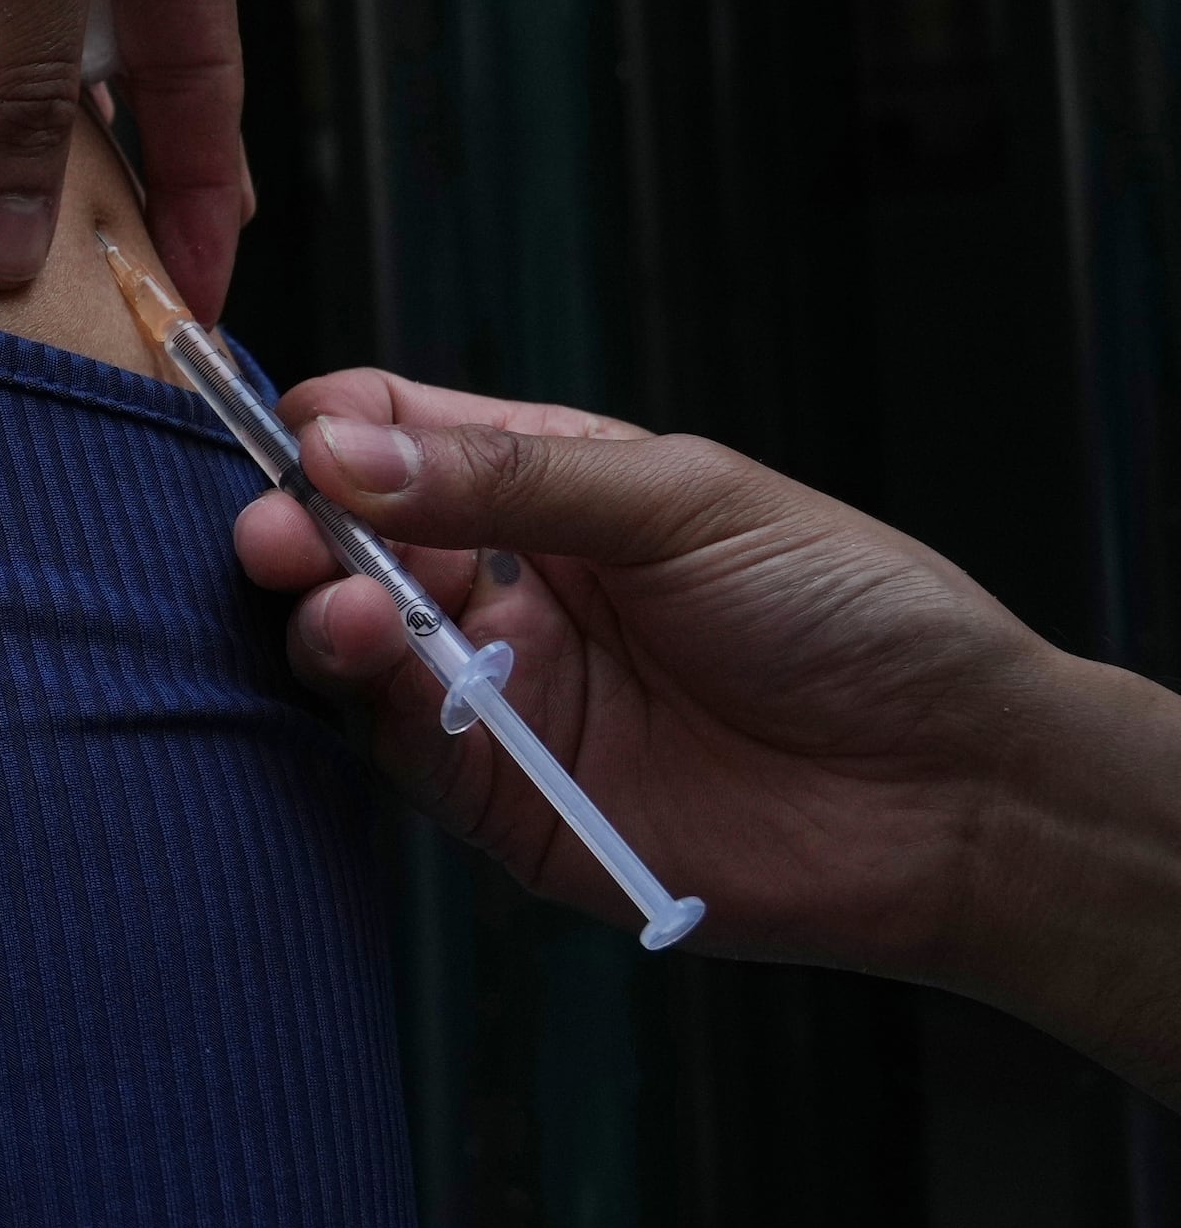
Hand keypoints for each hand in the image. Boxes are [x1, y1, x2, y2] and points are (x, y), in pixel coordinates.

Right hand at [237, 368, 1180, 1104]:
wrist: (955, 792)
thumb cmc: (854, 614)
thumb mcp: (686, 500)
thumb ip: (508, 477)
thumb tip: (338, 447)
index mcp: (548, 482)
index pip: (392, 432)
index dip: (327, 428)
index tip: (289, 435)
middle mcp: (507, 584)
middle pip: (346, 539)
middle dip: (293, 527)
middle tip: (272, 533)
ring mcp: (500, 691)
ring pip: (352, 643)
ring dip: (321, 613)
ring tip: (341, 603)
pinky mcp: (504, 800)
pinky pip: (398, 748)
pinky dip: (368, 701)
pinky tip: (378, 658)